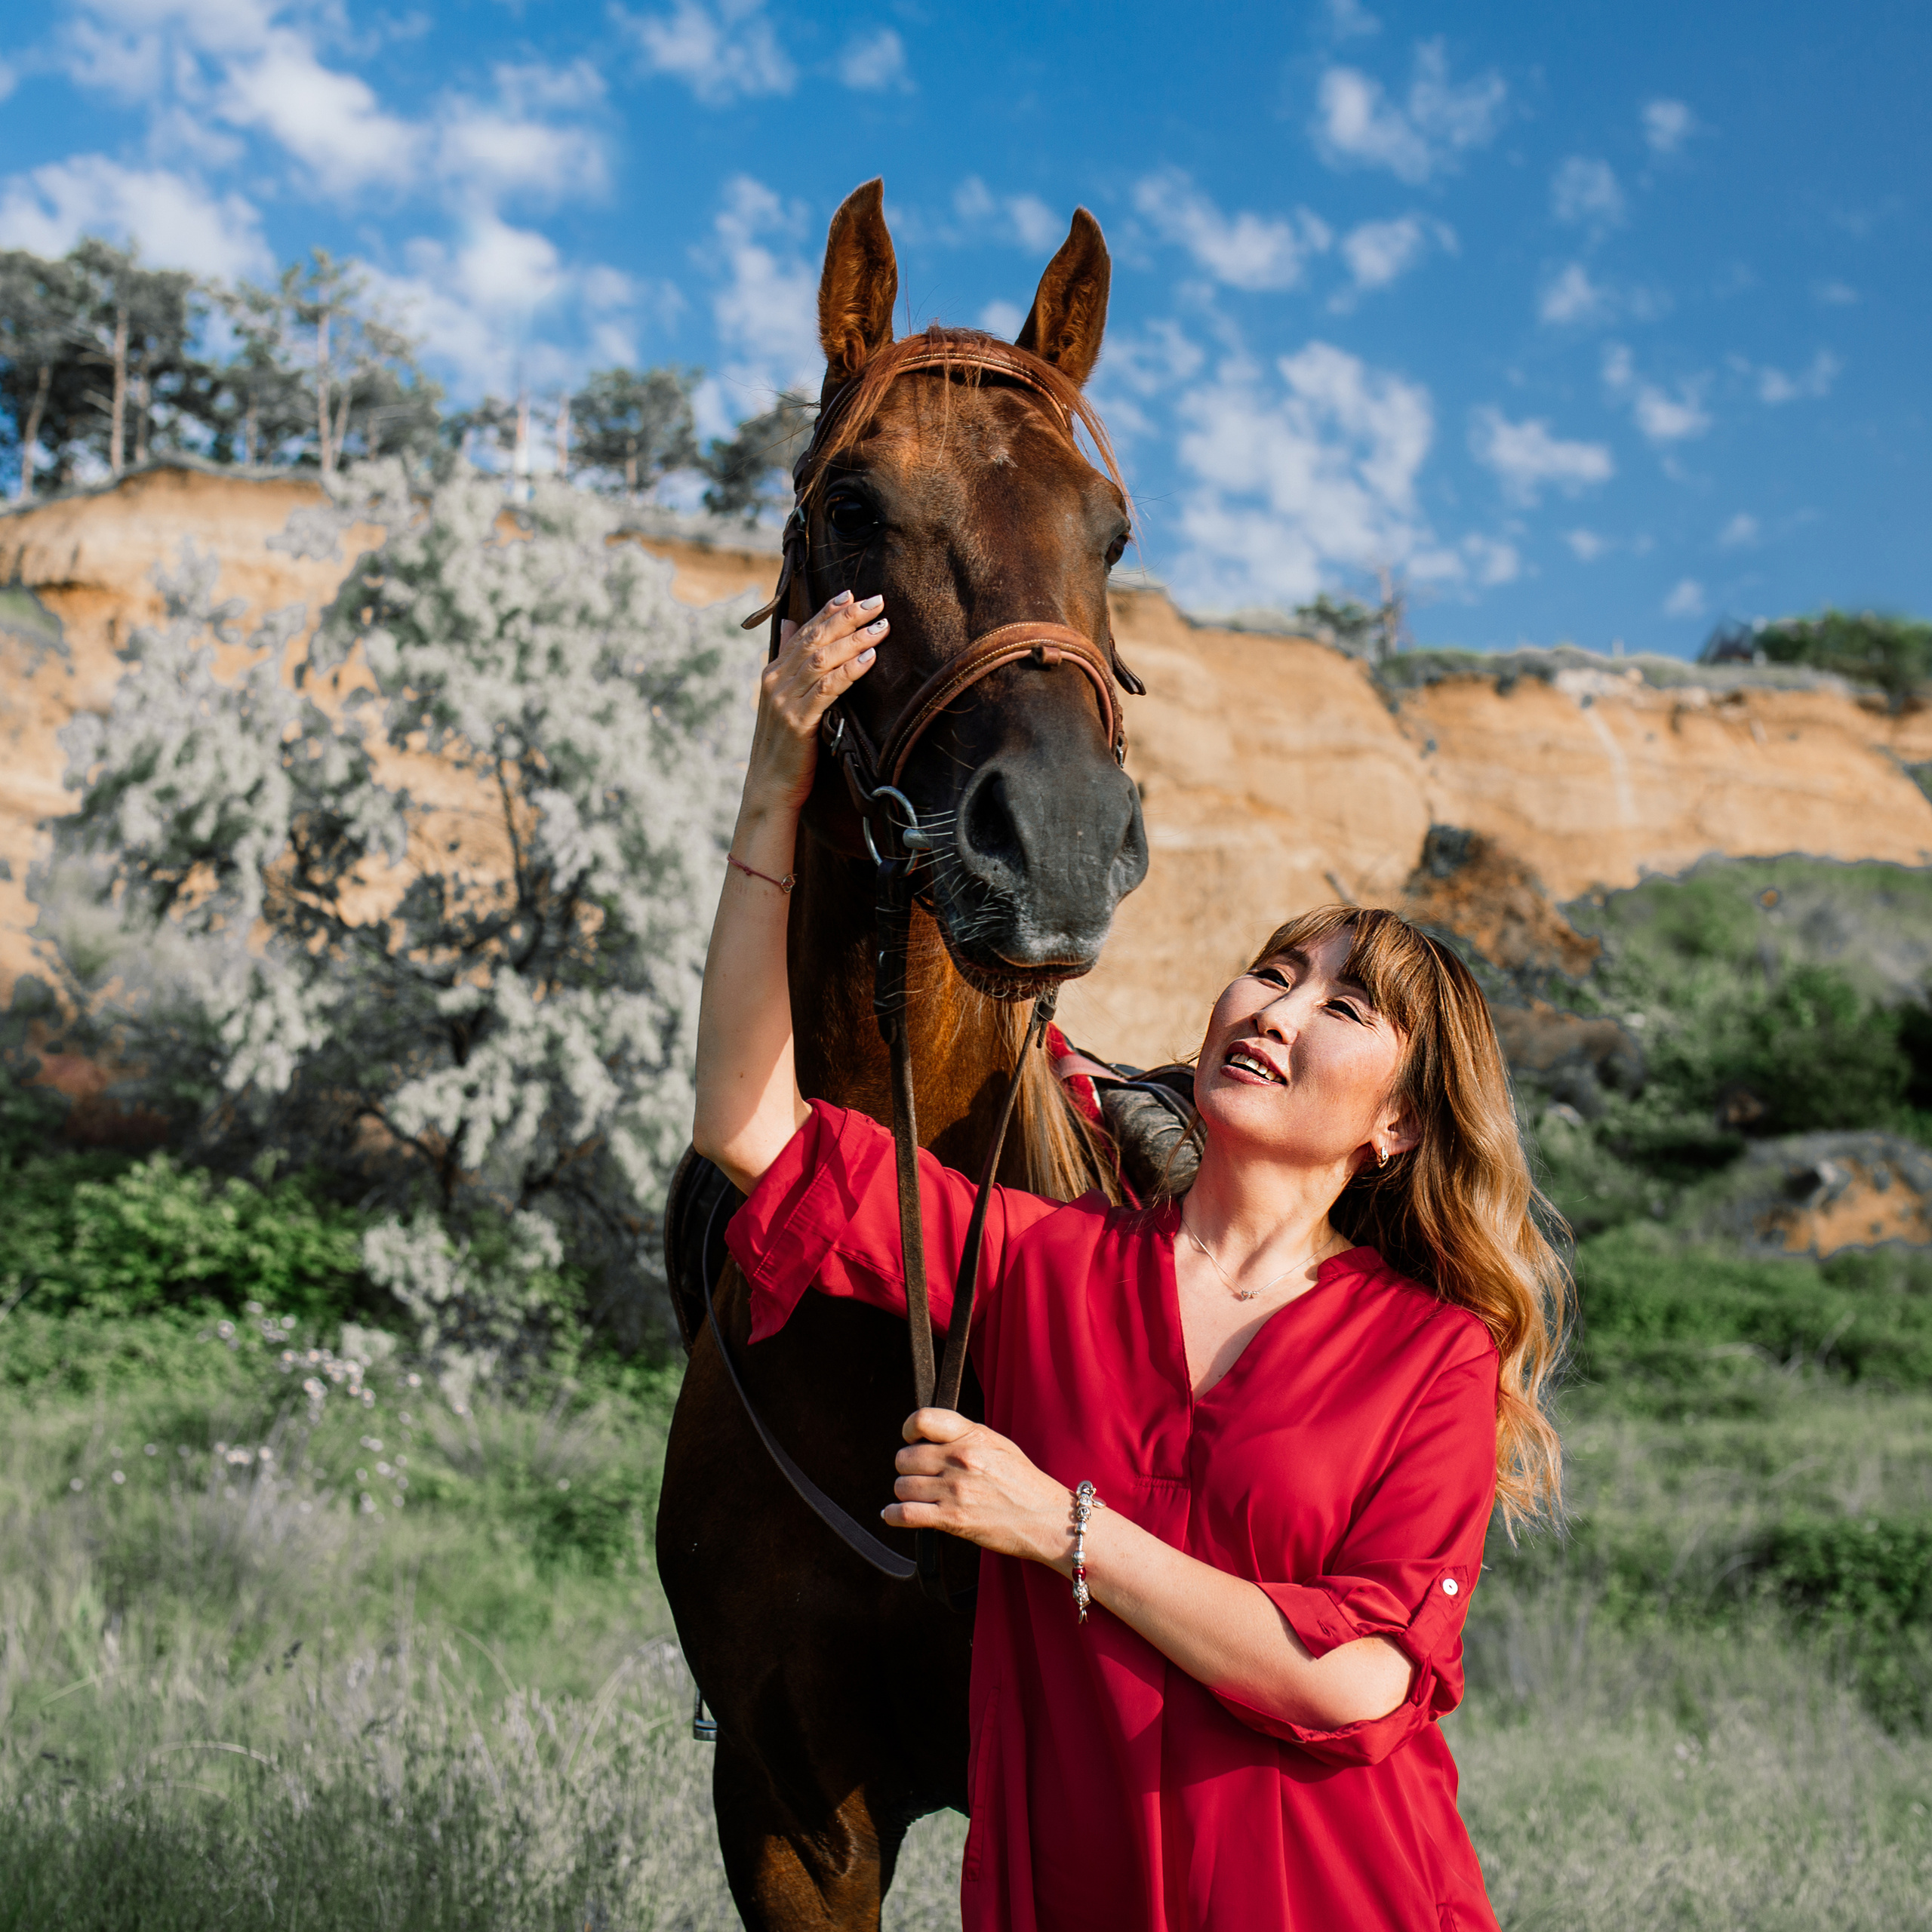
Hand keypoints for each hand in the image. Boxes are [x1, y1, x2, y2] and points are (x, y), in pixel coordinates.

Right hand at [745, 591, 886, 812]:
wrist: (769, 786)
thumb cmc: (785, 746)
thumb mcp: (783, 700)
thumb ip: (789, 662)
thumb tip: (791, 623)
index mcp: (773, 673)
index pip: (804, 632)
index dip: (828, 611)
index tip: (852, 594)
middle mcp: (776, 681)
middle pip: (815, 639)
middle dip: (847, 617)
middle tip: (877, 602)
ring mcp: (785, 700)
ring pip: (822, 660)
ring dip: (854, 640)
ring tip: (881, 627)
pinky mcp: (798, 722)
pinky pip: (827, 689)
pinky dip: (849, 671)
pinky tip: (868, 659)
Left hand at [883, 1408, 1074, 1568]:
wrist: (1046, 1519)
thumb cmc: (1024, 1482)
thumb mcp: (998, 1444)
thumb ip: (963, 1435)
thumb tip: (928, 1436)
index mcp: (972, 1435)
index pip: (922, 1419)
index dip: (909, 1430)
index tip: (912, 1440)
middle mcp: (960, 1459)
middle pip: (905, 1458)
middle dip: (908, 1469)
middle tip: (920, 1477)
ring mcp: (955, 1490)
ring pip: (902, 1486)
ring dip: (905, 1493)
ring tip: (918, 1497)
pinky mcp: (953, 1519)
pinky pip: (905, 1514)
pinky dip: (893, 1515)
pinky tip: (893, 1514)